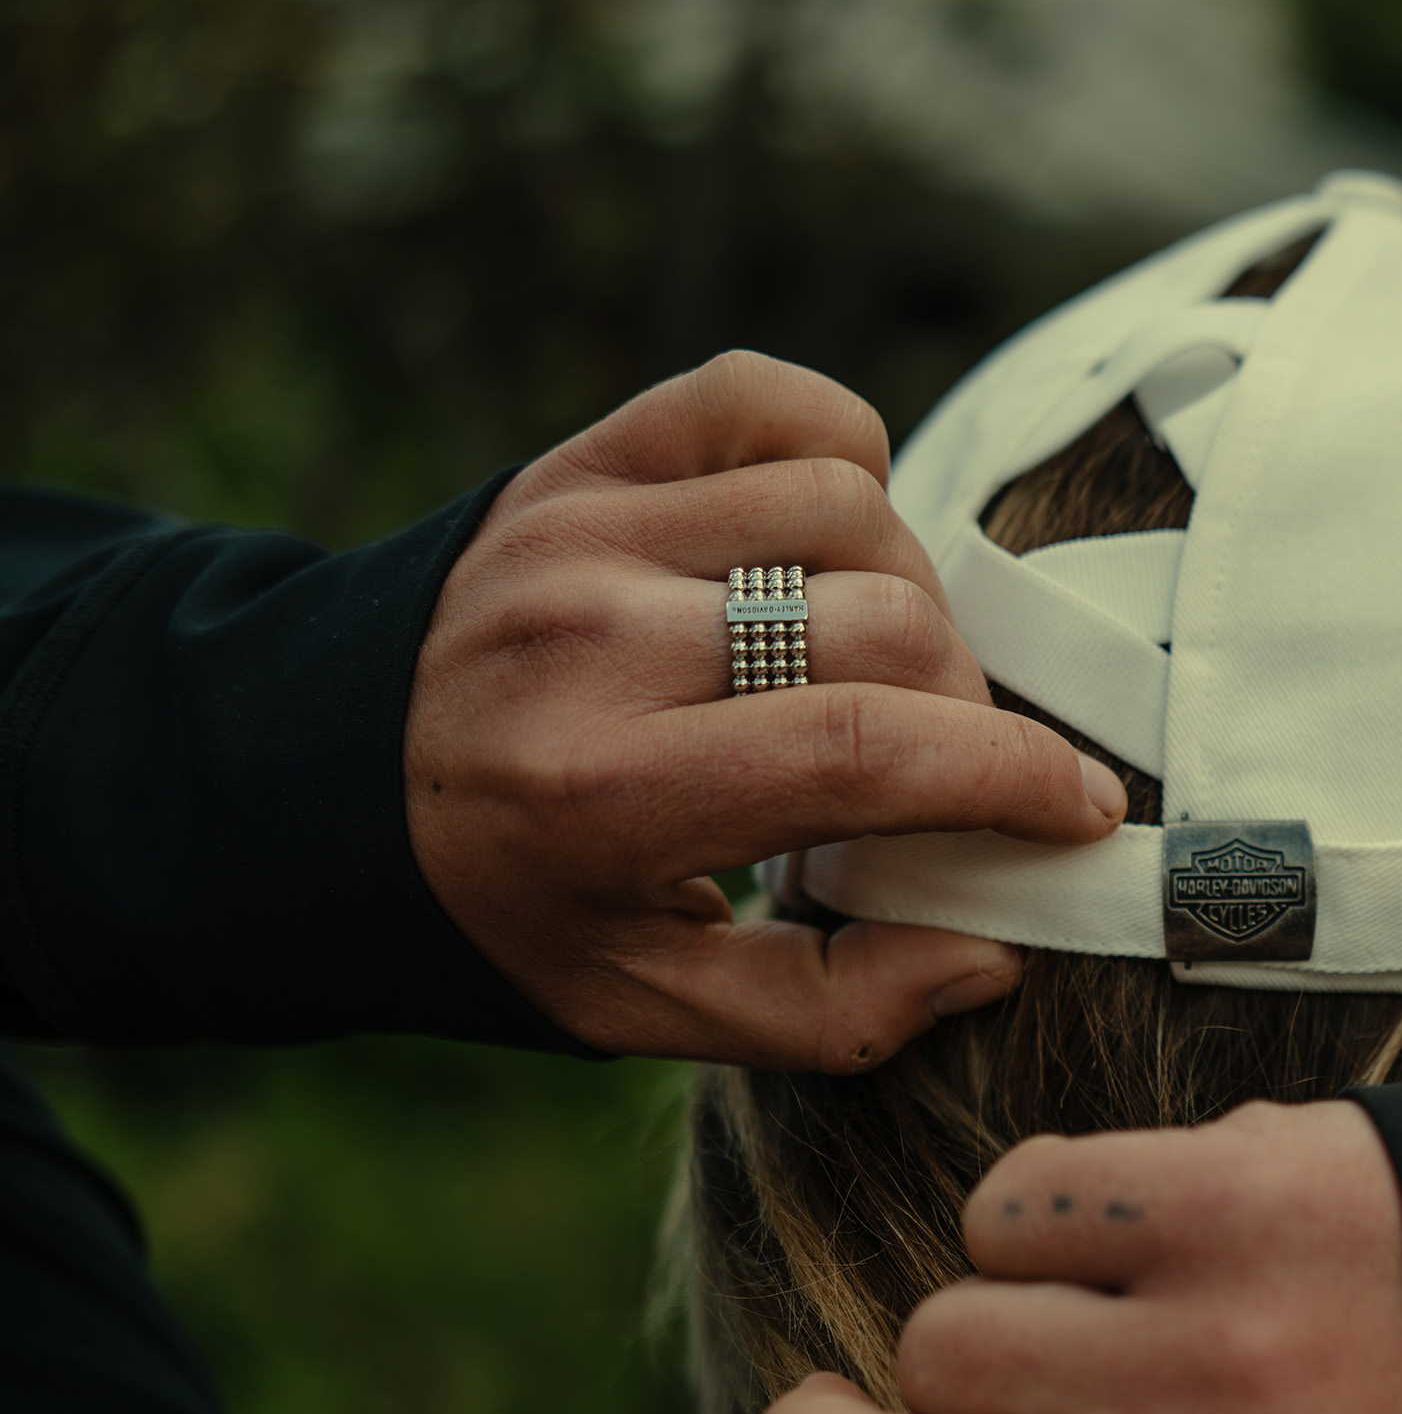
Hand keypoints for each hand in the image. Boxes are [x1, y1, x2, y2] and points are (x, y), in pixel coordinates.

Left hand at [406, 352, 1126, 1068]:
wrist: (306, 785)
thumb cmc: (501, 909)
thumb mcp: (639, 1008)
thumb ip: (826, 1009)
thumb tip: (991, 950)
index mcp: (606, 791)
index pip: (871, 748)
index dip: (1015, 774)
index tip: (1083, 805)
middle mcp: (593, 638)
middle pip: (886, 624)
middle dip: (967, 706)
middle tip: (950, 762)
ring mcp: (585, 526)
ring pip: (852, 509)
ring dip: (908, 596)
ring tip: (872, 667)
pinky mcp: (585, 458)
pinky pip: (770, 404)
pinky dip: (840, 458)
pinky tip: (833, 546)